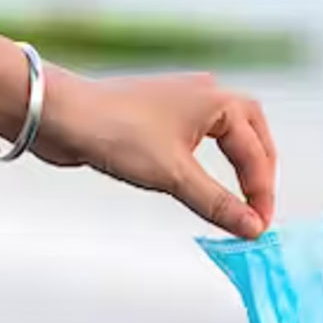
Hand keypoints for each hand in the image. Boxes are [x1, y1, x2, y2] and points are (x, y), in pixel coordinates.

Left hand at [36, 68, 276, 238]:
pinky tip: (204, 181)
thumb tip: (252, 228)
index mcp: (218, 100)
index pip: (255, 152)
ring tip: (242, 198)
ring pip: (229, 133)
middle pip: (252, 134)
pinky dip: (211, 163)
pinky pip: (201, 138)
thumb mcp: (173, 175)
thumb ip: (217, 203)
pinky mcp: (160, 115)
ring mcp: (183, 102)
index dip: (260, 193)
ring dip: (239, 164)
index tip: (258, 228)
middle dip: (260, 172)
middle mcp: (205, 94)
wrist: (61, 115)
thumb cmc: (116, 133)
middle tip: (259, 210)